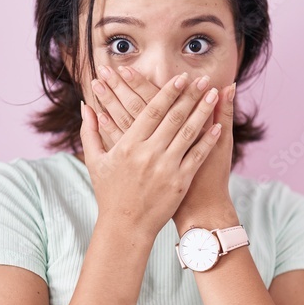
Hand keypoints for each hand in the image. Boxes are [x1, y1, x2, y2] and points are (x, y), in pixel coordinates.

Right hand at [78, 70, 222, 238]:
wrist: (125, 226)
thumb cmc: (109, 193)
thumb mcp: (94, 161)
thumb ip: (90, 131)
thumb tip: (85, 105)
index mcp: (128, 145)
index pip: (152, 111)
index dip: (168, 92)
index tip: (181, 77)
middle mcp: (148, 154)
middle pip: (174, 117)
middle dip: (190, 95)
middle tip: (203, 79)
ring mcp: (166, 168)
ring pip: (189, 133)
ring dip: (203, 111)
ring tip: (214, 95)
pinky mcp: (180, 182)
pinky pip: (197, 156)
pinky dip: (208, 140)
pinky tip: (217, 126)